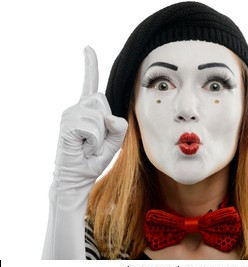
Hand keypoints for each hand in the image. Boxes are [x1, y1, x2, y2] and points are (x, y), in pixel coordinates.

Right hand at [42, 47, 126, 258]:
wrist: (79, 177)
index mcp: (87, 110)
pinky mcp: (67, 124)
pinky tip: (84, 147)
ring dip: (101, 135)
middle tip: (96, 141)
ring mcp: (70, 115)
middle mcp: (76, 108)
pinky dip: (94, 140)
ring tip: (90, 145)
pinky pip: (93, 126)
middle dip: (107, 123)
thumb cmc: (94, 158)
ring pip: (99, 114)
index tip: (88, 48)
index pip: (90, 84)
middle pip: (102, 100)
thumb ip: (118, 125)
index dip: (90, 65)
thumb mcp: (114, 140)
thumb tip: (109, 116)